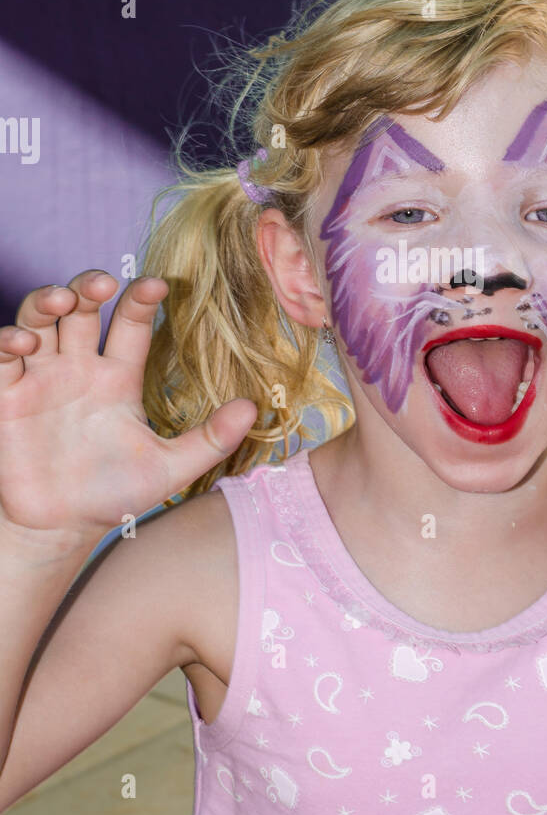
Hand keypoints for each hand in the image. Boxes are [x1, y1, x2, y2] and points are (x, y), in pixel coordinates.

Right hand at [0, 271, 258, 551]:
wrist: (61, 530)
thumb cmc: (113, 495)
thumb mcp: (169, 469)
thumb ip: (210, 440)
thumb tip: (253, 409)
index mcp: (119, 377)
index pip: (130, 324)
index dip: (141, 300)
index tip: (158, 285)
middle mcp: (80, 368)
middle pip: (82, 307)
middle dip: (88, 286)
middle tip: (101, 284)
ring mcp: (42, 379)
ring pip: (40, 319)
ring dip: (46, 301)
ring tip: (61, 301)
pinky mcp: (8, 397)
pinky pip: (2, 357)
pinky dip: (8, 341)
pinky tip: (24, 343)